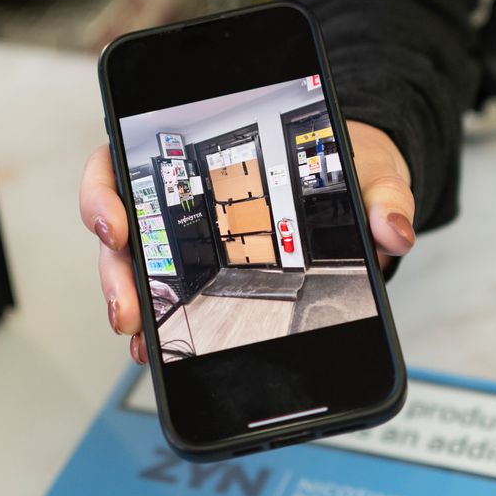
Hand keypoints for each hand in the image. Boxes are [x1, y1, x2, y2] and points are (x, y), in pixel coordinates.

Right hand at [78, 120, 415, 364]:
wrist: (356, 181)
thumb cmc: (347, 159)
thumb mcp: (368, 167)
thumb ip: (383, 193)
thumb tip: (392, 230)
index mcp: (200, 148)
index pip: (124, 155)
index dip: (103, 190)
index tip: (114, 223)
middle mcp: (180, 189)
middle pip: (120, 222)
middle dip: (114, 268)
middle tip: (127, 308)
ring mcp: (185, 230)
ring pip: (134, 263)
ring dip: (129, 301)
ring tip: (139, 339)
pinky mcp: (202, 266)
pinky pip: (165, 290)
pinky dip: (156, 319)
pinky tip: (158, 347)